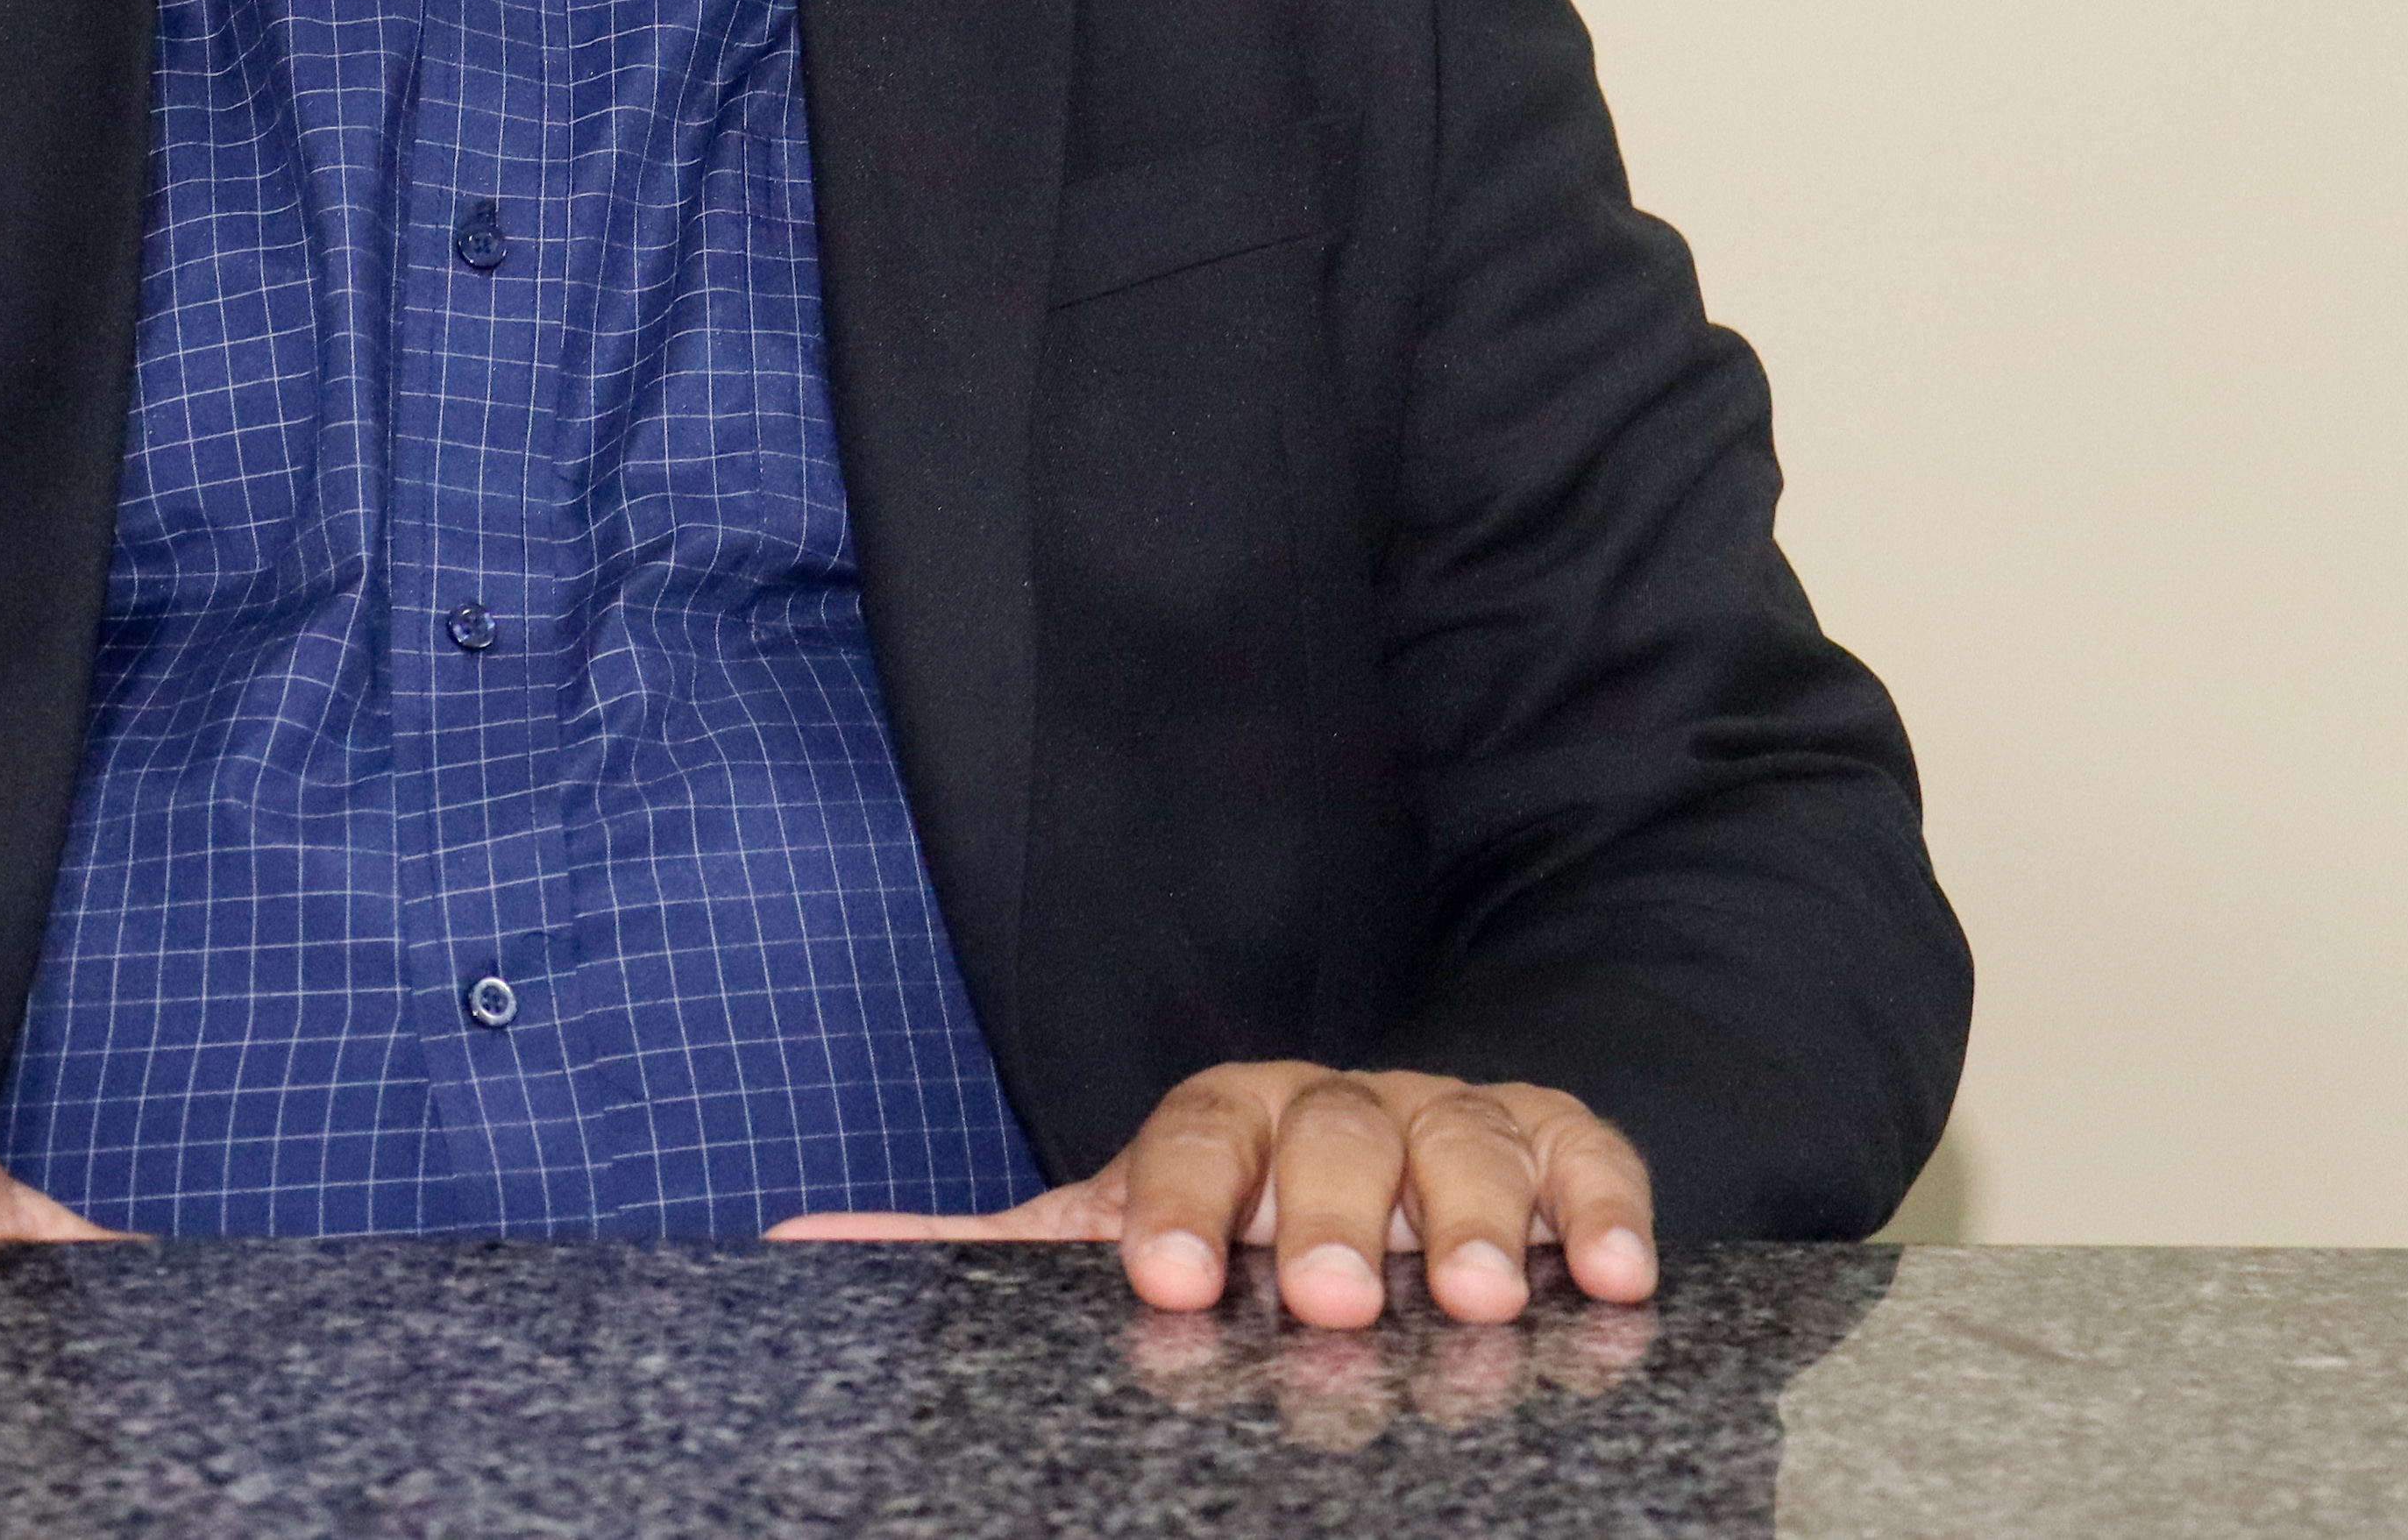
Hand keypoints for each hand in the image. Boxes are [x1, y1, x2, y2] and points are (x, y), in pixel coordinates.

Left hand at [769, 1060, 1652, 1328]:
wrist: (1383, 1178)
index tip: (1167, 1279)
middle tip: (1336, 1296)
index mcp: (1213, 1125)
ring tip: (1474, 1298)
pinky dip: (1601, 1205)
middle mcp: (1328, 1108)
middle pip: (1325, 1131)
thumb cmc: (1234, 1234)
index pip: (1185, 1141)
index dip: (1177, 1205)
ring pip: (1458, 1137)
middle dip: (1329, 1210)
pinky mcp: (1554, 1149)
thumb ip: (975, 1252)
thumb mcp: (1113, 1242)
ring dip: (1470, 1215)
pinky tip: (1614, 1272)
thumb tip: (793, 1236)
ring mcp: (1443, 1122)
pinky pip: (1586, 1156)